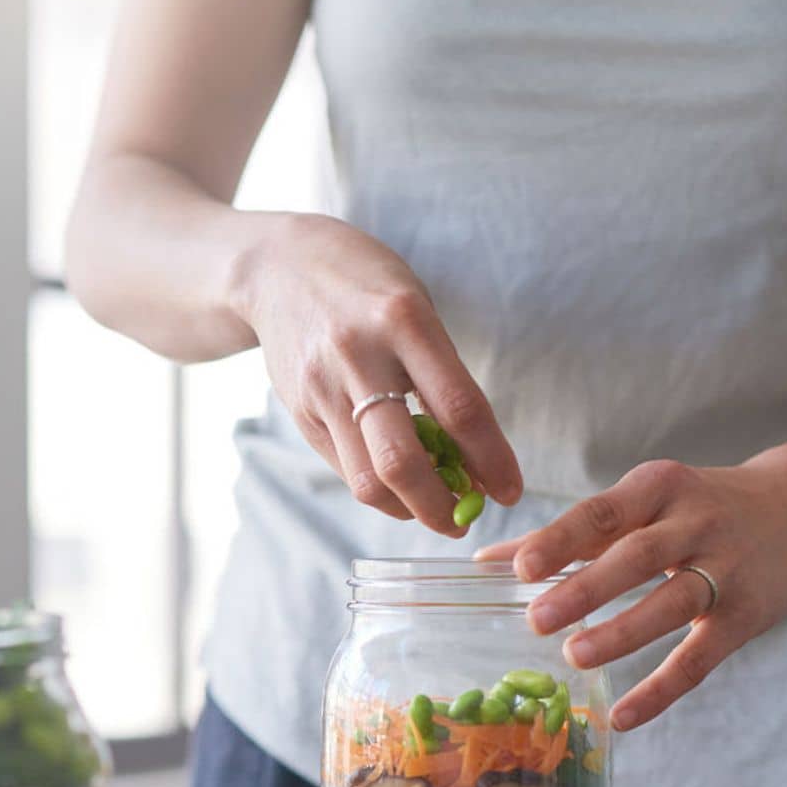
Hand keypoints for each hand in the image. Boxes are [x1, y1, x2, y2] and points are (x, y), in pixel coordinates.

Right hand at [235, 214, 522, 534]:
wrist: (276, 267)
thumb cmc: (366, 288)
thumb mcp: (416, 310)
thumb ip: (443, 377)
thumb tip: (477, 459)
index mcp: (403, 321)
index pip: (459, 409)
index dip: (491, 460)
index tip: (510, 490)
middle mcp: (358, 357)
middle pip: (402, 461)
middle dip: (440, 506)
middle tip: (463, 518)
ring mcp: (321, 388)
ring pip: (367, 480)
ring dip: (407, 508)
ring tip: (431, 505)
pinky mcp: (299, 412)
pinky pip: (345, 469)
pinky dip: (379, 487)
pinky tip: (396, 480)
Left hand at [479, 460, 786, 730]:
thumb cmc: (696, 508)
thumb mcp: (642, 504)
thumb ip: (569, 535)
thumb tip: (485, 561)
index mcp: (658, 488)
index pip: (603, 512)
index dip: (562, 539)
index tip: (520, 567)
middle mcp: (695, 522)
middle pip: (637, 557)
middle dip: (585, 587)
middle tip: (536, 619)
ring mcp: (725, 569)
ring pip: (671, 603)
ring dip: (622, 632)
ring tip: (575, 656)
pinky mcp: (746, 615)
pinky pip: (700, 656)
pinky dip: (661, 688)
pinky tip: (622, 715)